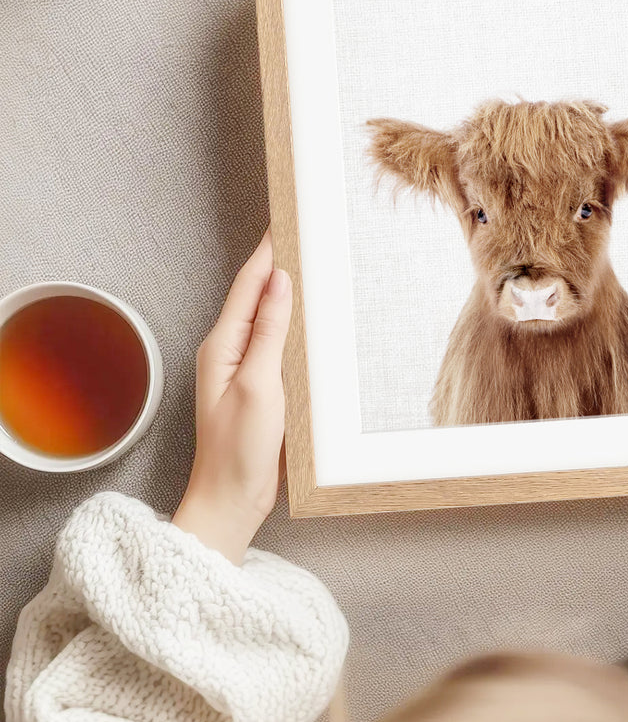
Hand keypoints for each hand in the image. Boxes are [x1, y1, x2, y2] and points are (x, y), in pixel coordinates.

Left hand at [172, 231, 292, 562]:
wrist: (231, 501)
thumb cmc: (239, 450)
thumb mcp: (259, 385)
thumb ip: (269, 331)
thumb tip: (279, 281)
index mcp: (222, 345)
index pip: (249, 284)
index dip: (268, 250)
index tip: (287, 220)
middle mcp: (229, 351)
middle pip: (256, 294)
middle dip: (278, 261)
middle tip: (305, 231)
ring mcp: (243, 368)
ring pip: (267, 316)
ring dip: (286, 289)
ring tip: (311, 262)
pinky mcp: (259, 385)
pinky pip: (276, 341)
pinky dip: (292, 321)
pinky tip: (309, 316)